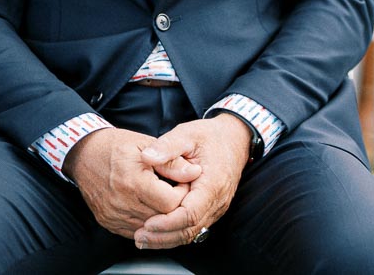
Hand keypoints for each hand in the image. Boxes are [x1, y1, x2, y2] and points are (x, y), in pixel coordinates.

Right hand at [64, 127, 200, 239]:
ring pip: (150, 228)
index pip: (170, 202)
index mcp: (133, 181)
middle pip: (162, 218)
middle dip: (174, 206)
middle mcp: (121, 202)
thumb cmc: (115, 146)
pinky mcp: (107, 222)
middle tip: (175, 190)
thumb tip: (194, 172)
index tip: (182, 182)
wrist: (84, 154)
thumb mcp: (146, 145)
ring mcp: (113, 215)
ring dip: (160, 215)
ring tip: (162, 197)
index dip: (182, 192)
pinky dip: (146, 222)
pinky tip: (148, 206)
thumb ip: (172, 162)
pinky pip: (134, 232)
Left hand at [133, 115, 252, 249]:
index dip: (167, 222)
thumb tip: (146, 157)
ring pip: (192, 233)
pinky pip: (194, 229)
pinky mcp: (212, 210)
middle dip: (163, 236)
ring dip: (167, 239)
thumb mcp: (187, 134)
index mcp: (212, 183)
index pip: (190, 213)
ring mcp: (216, 208)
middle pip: (190, 229)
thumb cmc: (210, 136)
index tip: (147, 223)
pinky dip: (175, 234)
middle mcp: (217, 201)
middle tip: (139, 237)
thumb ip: (167, 145)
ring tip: (143, 240)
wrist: (234, 139)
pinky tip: (157, 234)